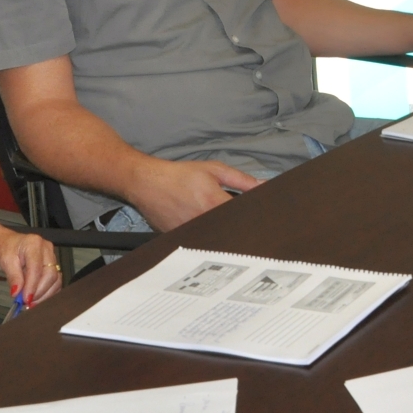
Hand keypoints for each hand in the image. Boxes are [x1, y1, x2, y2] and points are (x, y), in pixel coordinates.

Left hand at [0, 228, 62, 308]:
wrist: (4, 243)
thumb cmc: (3, 248)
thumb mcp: (4, 261)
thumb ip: (13, 276)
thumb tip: (17, 293)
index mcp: (34, 244)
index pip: (37, 268)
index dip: (32, 286)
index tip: (25, 300)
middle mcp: (47, 249)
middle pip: (51, 274)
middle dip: (39, 292)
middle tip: (26, 302)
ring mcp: (51, 257)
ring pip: (56, 279)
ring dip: (45, 294)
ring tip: (31, 303)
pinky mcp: (52, 265)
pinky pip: (54, 282)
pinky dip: (47, 292)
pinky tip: (37, 299)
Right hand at [128, 157, 260, 231]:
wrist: (148, 183)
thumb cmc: (180, 175)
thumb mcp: (215, 170)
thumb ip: (242, 180)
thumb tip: (264, 186)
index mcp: (215, 203)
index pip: (243, 218)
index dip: (254, 219)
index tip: (260, 221)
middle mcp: (203, 221)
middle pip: (230, 231)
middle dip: (238, 228)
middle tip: (244, 224)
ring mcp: (190, 233)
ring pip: (215, 238)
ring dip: (221, 233)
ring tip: (219, 223)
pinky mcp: (180, 239)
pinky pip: (199, 242)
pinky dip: (205, 236)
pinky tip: (205, 228)